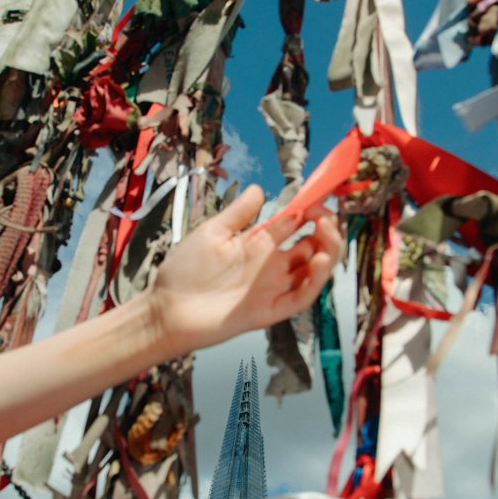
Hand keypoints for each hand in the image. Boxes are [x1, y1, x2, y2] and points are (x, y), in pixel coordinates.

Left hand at [150, 184, 341, 355]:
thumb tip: (258, 188)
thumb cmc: (185, 271)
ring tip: (327, 230)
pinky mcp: (271, 310)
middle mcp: (272, 266)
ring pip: (314, 272)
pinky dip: (316, 280)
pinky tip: (319, 260)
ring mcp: (274, 288)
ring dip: (329, 251)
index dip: (311, 209)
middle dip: (327, 229)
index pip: (296, 225)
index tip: (320, 194)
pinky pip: (302, 297)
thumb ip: (238, 214)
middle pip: (313, 248)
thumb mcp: (212, 233)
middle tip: (325, 214)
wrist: (168, 308)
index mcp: (260, 245)